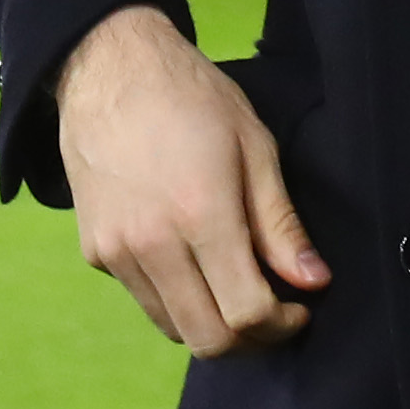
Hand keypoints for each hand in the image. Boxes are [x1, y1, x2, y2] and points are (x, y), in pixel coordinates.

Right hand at [55, 5, 329, 355]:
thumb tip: (314, 281)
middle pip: (208, 339)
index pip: (246, 313)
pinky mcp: (96, 252)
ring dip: (213, 323)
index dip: (282, 324)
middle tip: (274, 313)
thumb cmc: (192, 97)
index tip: (300, 306)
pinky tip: (194, 262)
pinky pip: (145, 299)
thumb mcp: (254, 146)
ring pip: (174, 328)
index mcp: (200, 214)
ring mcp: (117, 252)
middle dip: (251, 340)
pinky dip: (177, 300)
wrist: (109, 68)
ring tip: (237, 289)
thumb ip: (281, 224)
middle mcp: (153, 244)